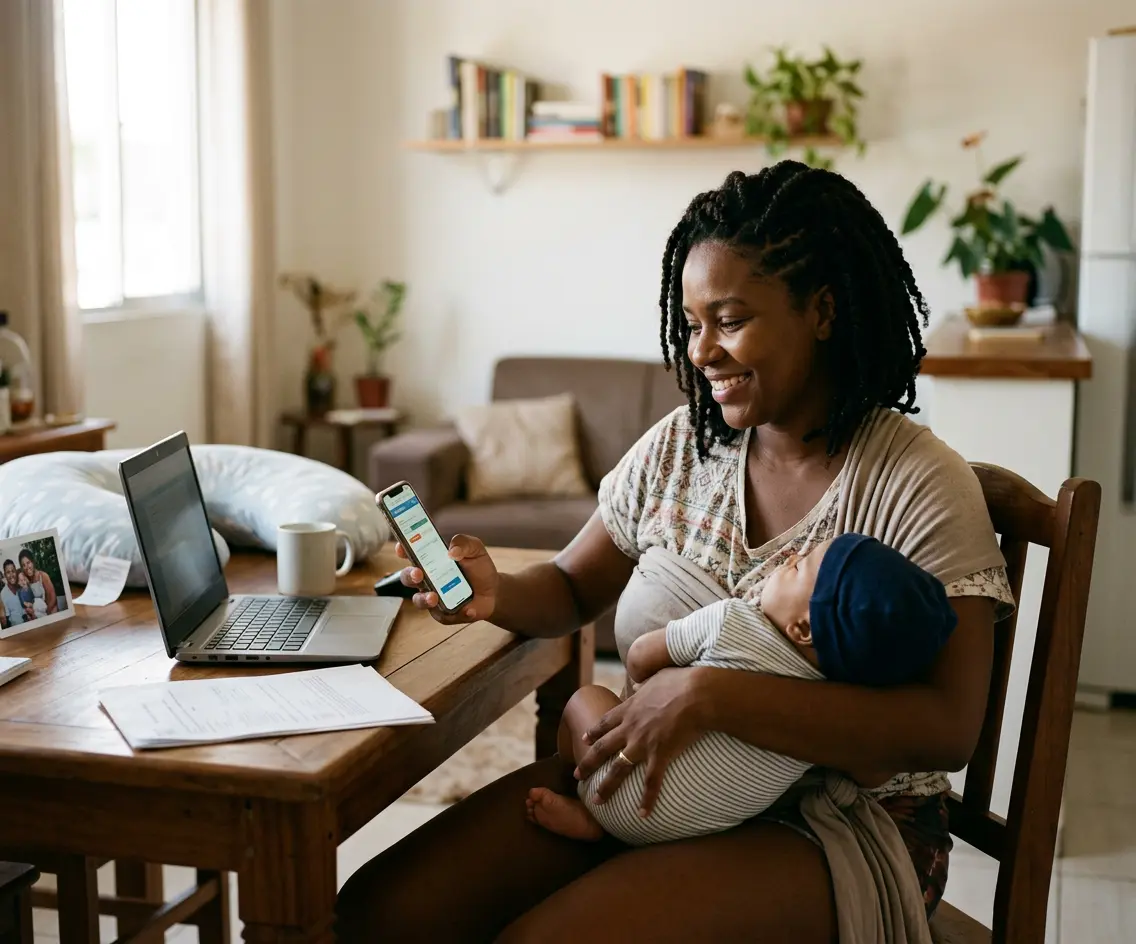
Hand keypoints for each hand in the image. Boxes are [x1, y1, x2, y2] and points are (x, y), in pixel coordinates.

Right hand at [396, 534, 498, 623]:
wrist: (493, 591)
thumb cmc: (479, 567)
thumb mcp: (475, 549)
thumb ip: (464, 542)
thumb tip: (453, 551)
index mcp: (430, 560)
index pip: (410, 553)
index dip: (402, 549)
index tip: (401, 548)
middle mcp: (426, 579)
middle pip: (408, 577)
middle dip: (410, 575)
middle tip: (418, 574)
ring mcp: (432, 597)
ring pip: (419, 600)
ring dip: (424, 599)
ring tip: (434, 597)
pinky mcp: (442, 614)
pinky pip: (444, 615)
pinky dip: (458, 612)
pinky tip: (469, 609)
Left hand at [575, 667, 705, 817]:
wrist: (695, 694)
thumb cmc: (679, 682)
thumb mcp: (655, 678)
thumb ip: (644, 685)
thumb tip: (638, 684)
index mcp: (629, 709)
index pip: (605, 723)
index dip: (593, 732)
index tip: (583, 739)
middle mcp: (630, 728)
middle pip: (602, 748)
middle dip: (588, 763)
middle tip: (577, 776)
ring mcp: (643, 743)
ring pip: (618, 769)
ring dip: (606, 786)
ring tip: (596, 801)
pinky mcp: (660, 754)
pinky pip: (650, 782)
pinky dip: (646, 799)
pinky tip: (641, 814)